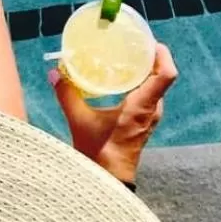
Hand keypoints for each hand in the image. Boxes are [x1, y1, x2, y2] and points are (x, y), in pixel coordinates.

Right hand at [48, 43, 176, 184]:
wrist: (109, 179)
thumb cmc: (99, 153)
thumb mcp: (79, 121)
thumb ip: (67, 95)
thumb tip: (55, 74)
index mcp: (142, 106)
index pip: (166, 74)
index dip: (162, 54)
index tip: (148, 42)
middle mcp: (151, 110)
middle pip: (161, 76)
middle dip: (149, 58)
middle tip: (132, 45)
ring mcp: (150, 118)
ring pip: (155, 87)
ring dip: (145, 72)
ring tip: (127, 60)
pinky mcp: (144, 124)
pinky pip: (149, 97)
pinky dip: (140, 85)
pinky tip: (122, 82)